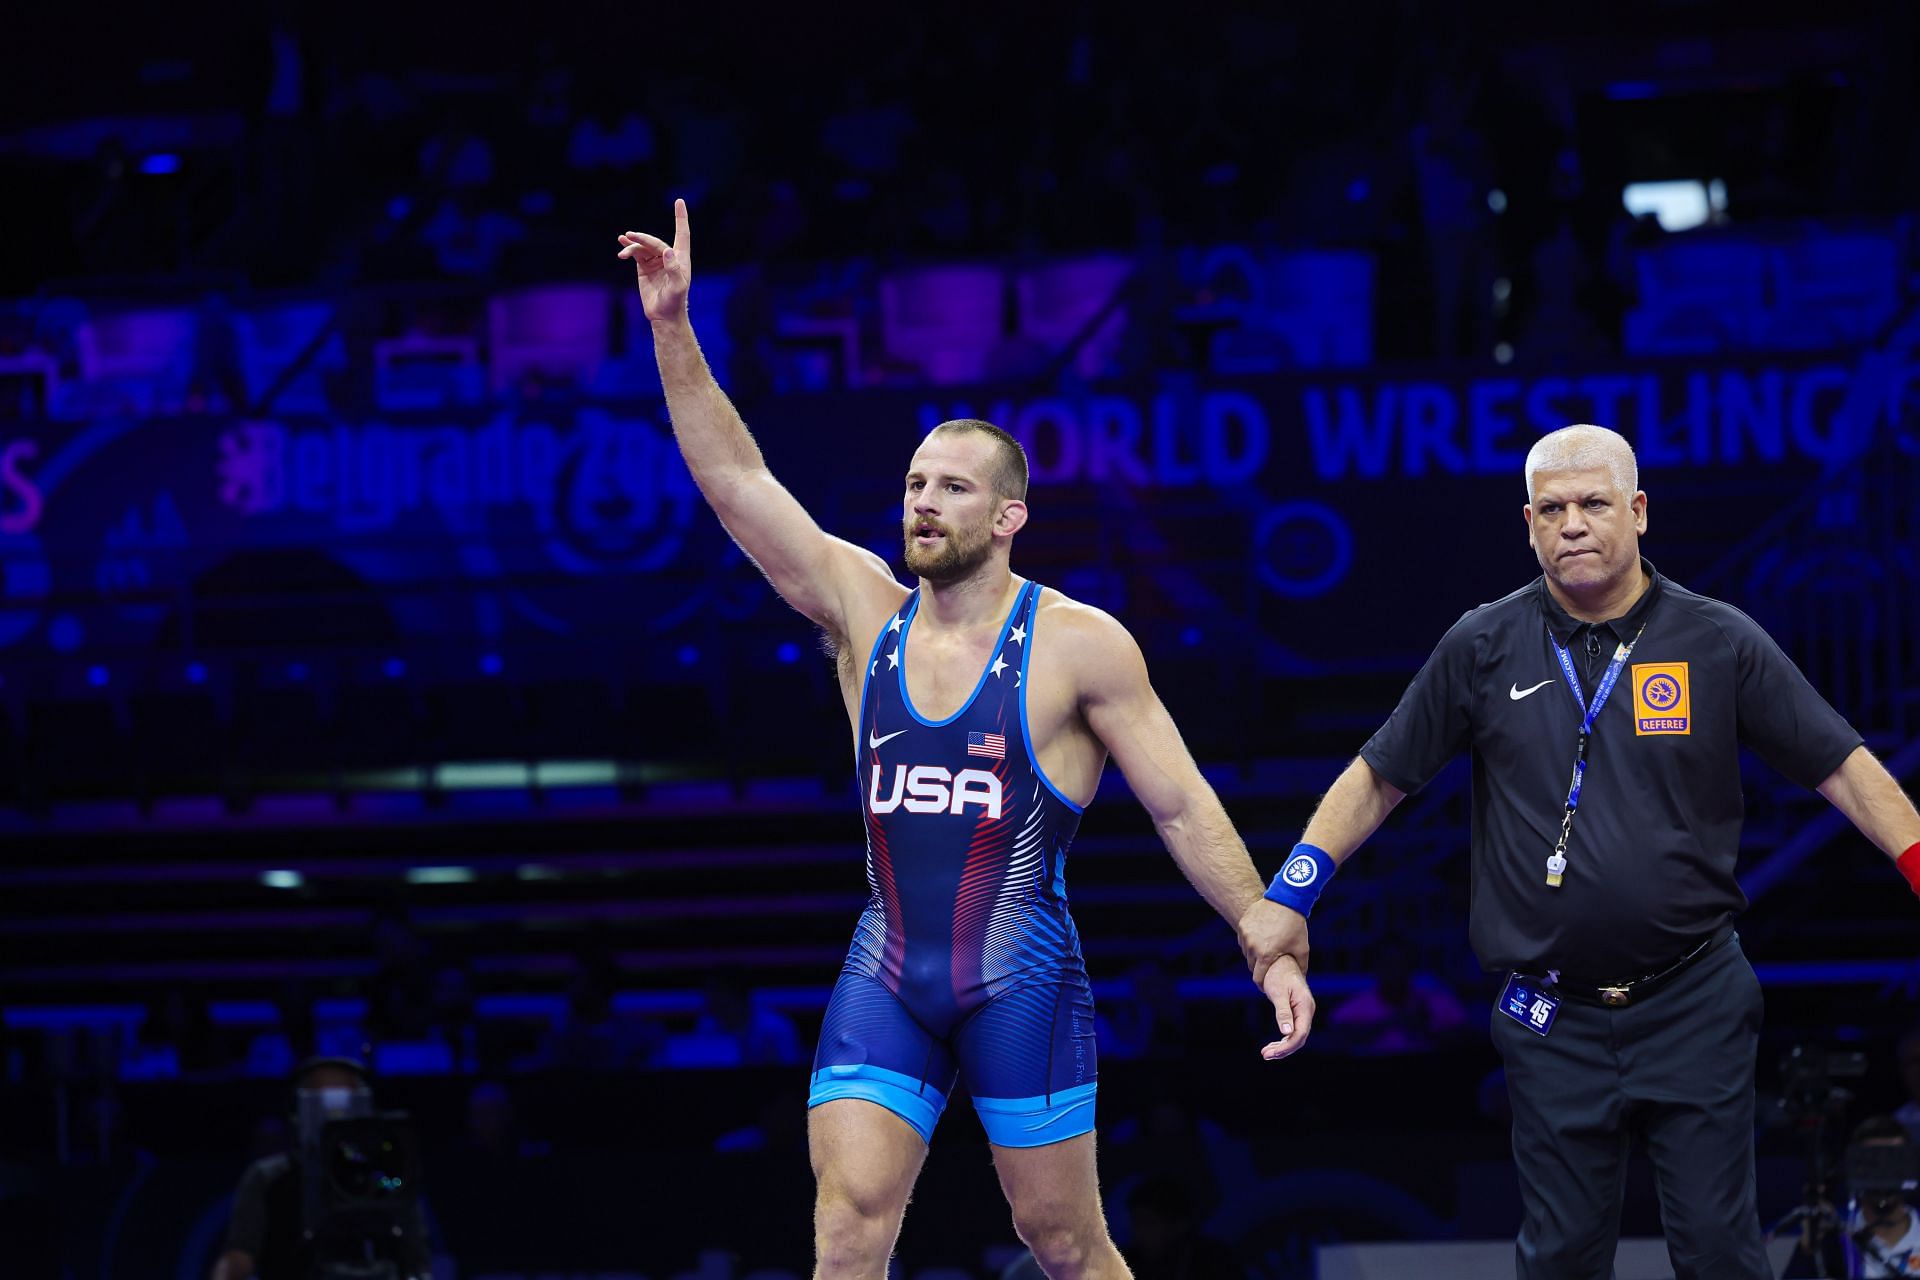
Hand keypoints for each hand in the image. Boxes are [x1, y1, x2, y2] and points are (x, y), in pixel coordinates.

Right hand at [616, 198, 691, 324]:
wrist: (663, 315)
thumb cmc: (674, 302)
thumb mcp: (677, 287)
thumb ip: (673, 268)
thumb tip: (667, 250)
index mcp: (680, 258)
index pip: (682, 233)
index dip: (680, 218)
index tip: (679, 201)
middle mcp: (669, 256)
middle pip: (655, 241)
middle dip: (643, 238)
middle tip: (631, 236)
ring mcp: (656, 261)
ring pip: (643, 247)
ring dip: (633, 244)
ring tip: (622, 242)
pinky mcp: (644, 267)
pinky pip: (636, 254)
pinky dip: (628, 250)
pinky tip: (621, 250)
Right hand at [1236, 897, 1308, 984]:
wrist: (1286, 900)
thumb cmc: (1295, 926)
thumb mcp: (1302, 949)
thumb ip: (1301, 967)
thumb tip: (1302, 980)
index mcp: (1265, 955)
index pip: (1258, 978)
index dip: (1262, 984)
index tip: (1266, 986)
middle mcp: (1252, 946)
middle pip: (1252, 965)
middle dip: (1259, 968)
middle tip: (1268, 966)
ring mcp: (1245, 934)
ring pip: (1247, 952)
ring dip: (1254, 954)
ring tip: (1266, 950)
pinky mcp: (1243, 925)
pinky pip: (1244, 939)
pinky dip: (1250, 942)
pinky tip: (1261, 938)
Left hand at [1258, 953, 1314, 1060]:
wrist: (1279, 960)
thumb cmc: (1277, 974)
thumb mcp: (1278, 993)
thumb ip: (1283, 1013)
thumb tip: (1287, 1033)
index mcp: (1305, 1007)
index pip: (1300, 1034)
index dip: (1287, 1047)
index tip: (1271, 1053)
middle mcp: (1307, 1011)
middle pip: (1299, 1038)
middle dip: (1283, 1050)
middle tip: (1265, 1055)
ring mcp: (1303, 1012)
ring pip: (1295, 1037)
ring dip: (1282, 1047)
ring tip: (1266, 1054)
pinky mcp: (1296, 1012)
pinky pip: (1292, 1031)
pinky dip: (1282, 1040)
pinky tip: (1272, 1046)